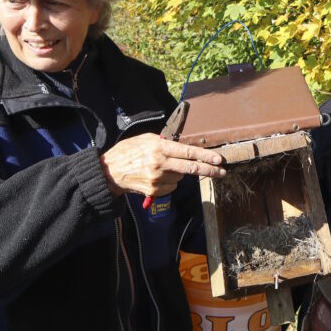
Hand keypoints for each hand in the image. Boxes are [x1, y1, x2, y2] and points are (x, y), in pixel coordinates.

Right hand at [99, 133, 225, 197]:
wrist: (109, 172)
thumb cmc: (127, 152)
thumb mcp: (145, 139)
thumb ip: (164, 143)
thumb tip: (183, 147)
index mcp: (159, 148)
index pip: (188, 152)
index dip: (205, 156)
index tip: (218, 159)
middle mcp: (160, 164)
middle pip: (191, 168)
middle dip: (209, 170)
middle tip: (222, 172)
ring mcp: (157, 179)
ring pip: (180, 177)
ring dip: (177, 173)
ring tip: (161, 168)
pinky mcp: (154, 190)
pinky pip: (171, 187)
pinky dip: (169, 182)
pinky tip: (156, 177)